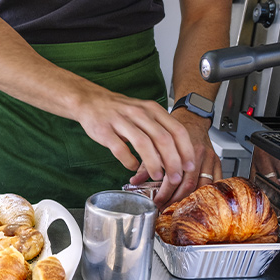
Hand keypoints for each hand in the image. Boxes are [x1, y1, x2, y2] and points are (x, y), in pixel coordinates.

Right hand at [75, 88, 195, 185]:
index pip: (177, 130)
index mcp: (152, 109)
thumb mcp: (144, 114)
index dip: (185, 150)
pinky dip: (129, 161)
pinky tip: (132, 167)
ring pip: (143, 143)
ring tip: (157, 176)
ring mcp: (121, 121)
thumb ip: (159, 130)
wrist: (91, 101)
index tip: (189, 166)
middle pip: (163, 139)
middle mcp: (139, 113)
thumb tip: (175, 156)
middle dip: (172, 162)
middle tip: (175, 178)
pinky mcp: (105, 130)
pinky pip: (120, 149)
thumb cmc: (120, 111)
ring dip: (153, 163)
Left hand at [129, 108, 221, 210]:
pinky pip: (216, 179)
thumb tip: (135, 181)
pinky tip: (199, 198)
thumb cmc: (172, 130)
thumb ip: (146, 164)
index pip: (172, 178)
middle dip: (176, 199)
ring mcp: (208, 157)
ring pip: (203, 185)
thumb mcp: (154, 144)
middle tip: (166, 207)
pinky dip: (207, 191)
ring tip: (180, 206)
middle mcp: (196, 153)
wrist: (190, 117)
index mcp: (179, 149)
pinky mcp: (216, 159)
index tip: (157, 202)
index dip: (164, 193)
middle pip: (188, 184)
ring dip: (192, 198)